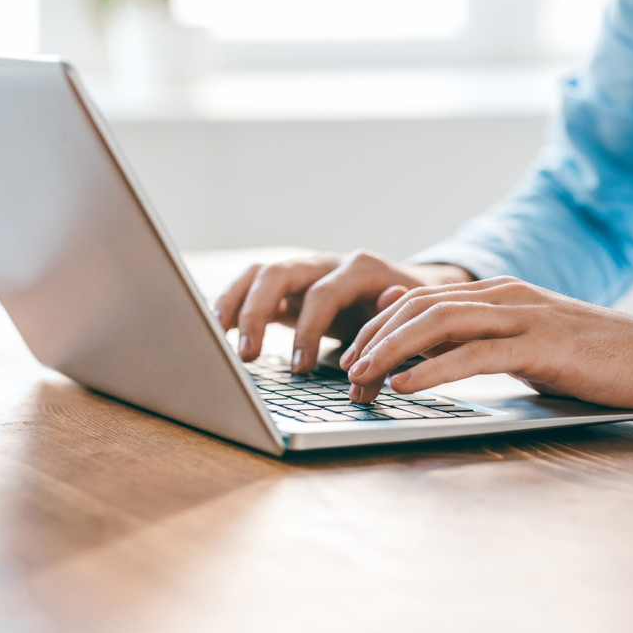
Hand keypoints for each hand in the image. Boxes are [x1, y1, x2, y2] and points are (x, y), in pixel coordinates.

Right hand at [213, 250, 473, 372]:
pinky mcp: (290, 287)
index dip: (308, 331)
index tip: (300, 368)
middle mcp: (327, 263)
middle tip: (247, 355)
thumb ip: (391, 339)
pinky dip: (233, 303)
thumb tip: (373, 357)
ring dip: (234, 303)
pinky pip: (253, 286)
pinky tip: (216, 328)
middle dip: (257, 313)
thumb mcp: (410, 324)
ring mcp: (305, 272)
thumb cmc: (411, 312)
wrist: (416, 290)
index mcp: (360, 268)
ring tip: (216, 335)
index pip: (323, 294)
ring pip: (259, 273)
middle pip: (279, 273)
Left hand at [340, 276, 632, 416]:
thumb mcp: (521, 341)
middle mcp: (503, 296)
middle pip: (419, 307)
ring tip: (361, 377)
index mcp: (496, 294)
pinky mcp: (541, 345)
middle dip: (374, 338)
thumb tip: (415, 330)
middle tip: (345, 371)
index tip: (351, 356)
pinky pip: (474, 355)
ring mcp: (523, 316)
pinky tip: (405, 386)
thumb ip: (472, 334)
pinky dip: (432, 370)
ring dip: (391, 351)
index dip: (377, 326)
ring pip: (439, 323)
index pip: (418, 300)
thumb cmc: (590, 357)